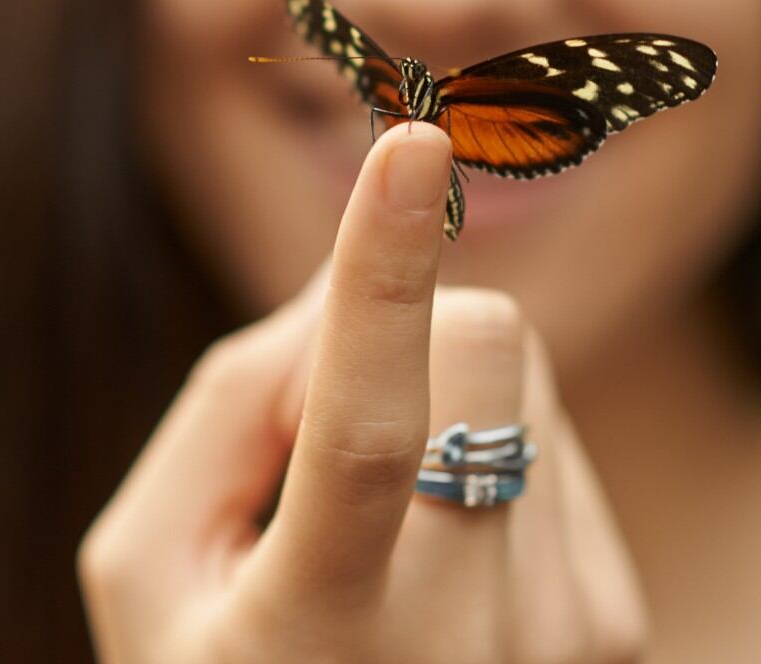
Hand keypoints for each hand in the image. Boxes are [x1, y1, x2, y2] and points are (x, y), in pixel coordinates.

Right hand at [78, 123, 648, 662]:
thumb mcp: (146, 570)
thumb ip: (226, 412)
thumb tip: (357, 299)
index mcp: (323, 631)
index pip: (364, 432)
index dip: (380, 279)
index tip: (410, 145)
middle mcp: (467, 639)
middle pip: (488, 339)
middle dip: (406, 324)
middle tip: (320, 434)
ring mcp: (561, 634)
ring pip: (524, 372)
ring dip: (440, 399)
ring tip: (382, 524)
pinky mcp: (614, 620)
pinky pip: (556, 434)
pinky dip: (489, 454)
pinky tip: (443, 556)